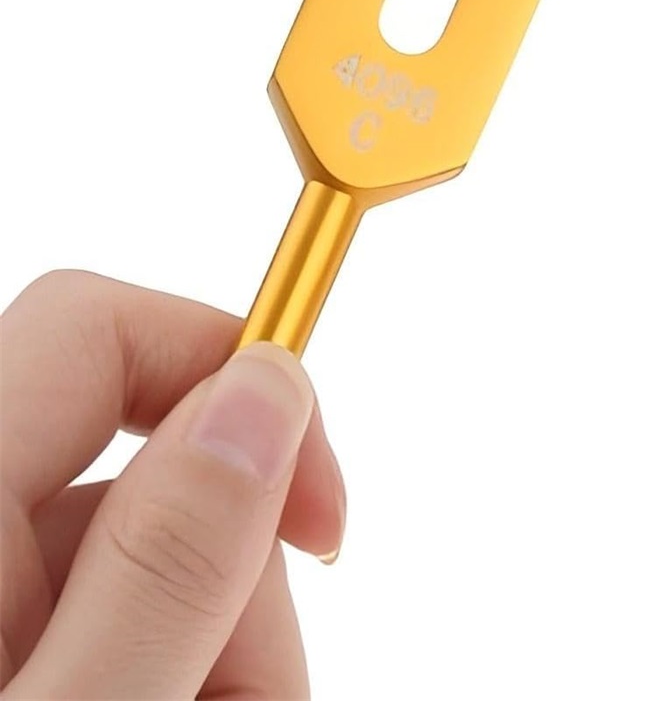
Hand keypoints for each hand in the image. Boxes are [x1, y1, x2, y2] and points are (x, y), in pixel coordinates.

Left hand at [0, 271, 346, 698]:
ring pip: (172, 554)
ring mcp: (1, 595)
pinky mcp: (29, 639)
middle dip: (250, 565)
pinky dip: (200, 666)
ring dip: (236, 643)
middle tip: (256, 688)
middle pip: (165, 466)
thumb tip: (264, 391)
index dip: (227, 367)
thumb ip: (165, 561)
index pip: (96, 326)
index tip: (315, 487)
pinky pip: (144, 616)